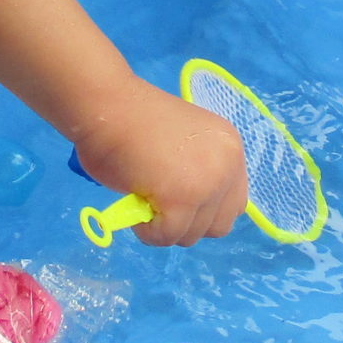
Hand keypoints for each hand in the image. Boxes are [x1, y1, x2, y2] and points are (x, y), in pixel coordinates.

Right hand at [71, 78, 249, 246]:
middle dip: (187, 223)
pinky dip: (147, 232)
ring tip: (143, 199)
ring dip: (164, 227)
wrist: (107, 106)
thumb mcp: (184, 146)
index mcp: (230, 148)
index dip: (206, 211)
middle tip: (159, 205)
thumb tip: (191, 211)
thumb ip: (198, 173)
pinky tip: (134, 205)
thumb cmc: (132, 120)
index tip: (180, 205)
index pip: (235, 203)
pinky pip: (167, 236)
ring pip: (191, 235)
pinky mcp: (183, 198)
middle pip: (219, 226)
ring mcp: (208, 183)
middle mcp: (228, 165)